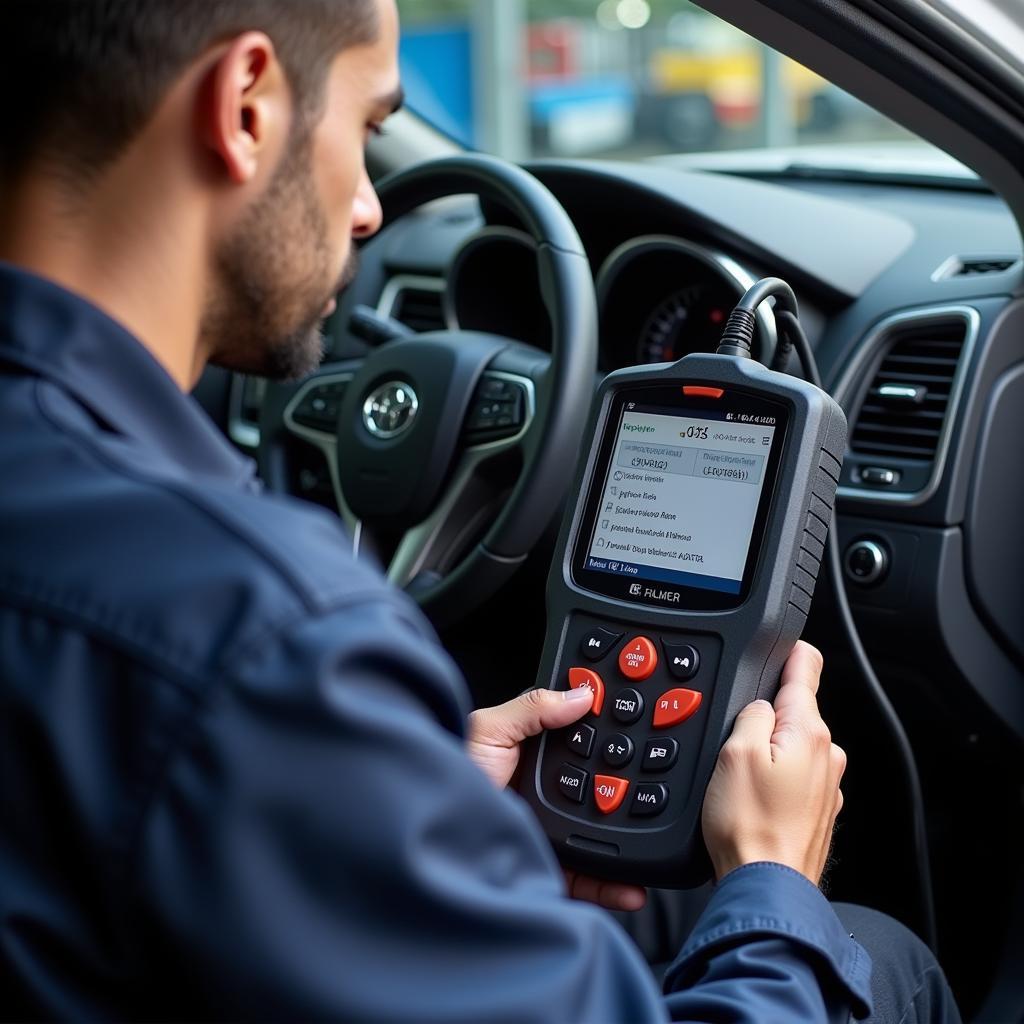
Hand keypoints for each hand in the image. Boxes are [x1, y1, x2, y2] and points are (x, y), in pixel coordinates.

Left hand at [467, 687, 646, 911]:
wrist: (428, 840)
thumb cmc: (446, 776)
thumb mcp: (487, 729)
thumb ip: (532, 707)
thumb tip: (581, 693)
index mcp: (531, 755)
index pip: (579, 742)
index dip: (608, 736)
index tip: (639, 727)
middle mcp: (543, 794)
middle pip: (597, 790)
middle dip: (626, 791)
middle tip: (658, 786)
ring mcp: (547, 831)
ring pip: (598, 835)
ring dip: (627, 840)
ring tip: (651, 835)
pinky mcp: (547, 867)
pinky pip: (588, 878)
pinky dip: (613, 885)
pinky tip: (631, 885)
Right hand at [701, 641, 845, 885]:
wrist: (766, 888)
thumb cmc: (749, 827)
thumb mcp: (733, 752)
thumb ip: (750, 714)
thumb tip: (758, 705)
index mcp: (809, 733)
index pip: (807, 668)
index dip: (791, 650)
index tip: (785, 641)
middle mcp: (826, 756)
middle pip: (795, 710)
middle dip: (767, 712)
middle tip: (733, 733)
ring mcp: (826, 786)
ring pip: (791, 746)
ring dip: (768, 750)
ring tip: (738, 776)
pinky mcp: (817, 811)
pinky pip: (793, 777)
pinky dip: (773, 779)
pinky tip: (751, 798)